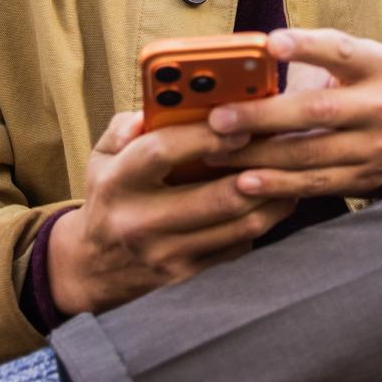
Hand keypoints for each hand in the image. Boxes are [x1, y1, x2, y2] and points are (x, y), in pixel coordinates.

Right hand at [49, 110, 296, 317]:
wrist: (94, 265)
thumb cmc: (108, 196)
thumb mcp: (103, 156)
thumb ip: (125, 127)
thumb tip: (152, 109)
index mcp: (118, 181)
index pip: (163, 151)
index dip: (205, 135)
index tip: (240, 121)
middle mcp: (140, 221)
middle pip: (214, 196)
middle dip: (254, 169)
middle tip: (280, 145)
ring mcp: (165, 252)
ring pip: (236, 225)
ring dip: (270, 197)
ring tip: (288, 170)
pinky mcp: (185, 272)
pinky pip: (236, 245)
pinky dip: (261, 220)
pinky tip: (272, 199)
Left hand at [210, 27, 381, 202]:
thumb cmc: (371, 90)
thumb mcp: (358, 65)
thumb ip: (314, 61)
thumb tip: (249, 65)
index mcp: (377, 65)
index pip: (340, 51)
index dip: (306, 46)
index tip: (270, 44)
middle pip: (316, 110)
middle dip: (262, 116)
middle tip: (218, 119)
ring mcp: (376, 147)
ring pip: (309, 153)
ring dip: (258, 156)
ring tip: (217, 151)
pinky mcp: (365, 178)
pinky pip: (314, 184)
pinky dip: (276, 184)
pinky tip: (245, 182)